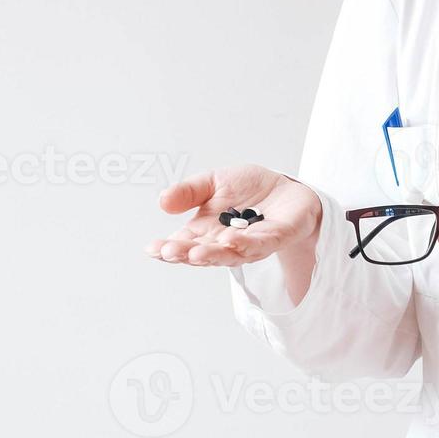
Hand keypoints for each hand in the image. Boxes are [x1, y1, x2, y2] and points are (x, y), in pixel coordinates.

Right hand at [147, 165, 321, 268]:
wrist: (286, 187)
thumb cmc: (248, 189)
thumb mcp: (213, 182)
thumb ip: (189, 192)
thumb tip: (161, 201)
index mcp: (206, 231)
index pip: (182, 243)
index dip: (167, 248)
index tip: (152, 248)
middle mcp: (224, 243)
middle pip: (201, 253)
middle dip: (185, 253)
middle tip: (168, 251)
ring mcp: (249, 245)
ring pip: (228, 255)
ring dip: (212, 255)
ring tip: (195, 252)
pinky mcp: (275, 239)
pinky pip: (259, 245)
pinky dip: (245, 245)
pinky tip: (231, 240)